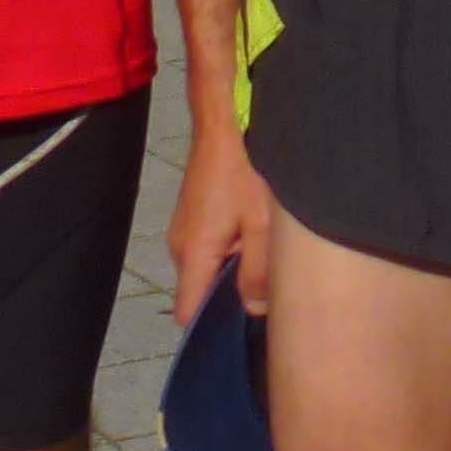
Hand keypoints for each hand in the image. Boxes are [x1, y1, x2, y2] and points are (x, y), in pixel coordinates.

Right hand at [169, 121, 274, 322]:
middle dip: (232, 297)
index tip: (244, 331)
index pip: (188, 314)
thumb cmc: (246, 168)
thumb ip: (258, 272)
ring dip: (235, 269)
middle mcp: (181, 247)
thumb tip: (254, 311)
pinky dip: (232, 249)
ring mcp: (185, 229)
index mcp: (193, 254)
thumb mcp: (263, 223)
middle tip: (270, 292)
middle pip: (202, 291)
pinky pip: (211, 247)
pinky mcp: (194, 215)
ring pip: (209, 268)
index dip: (213, 329)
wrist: (227, 120)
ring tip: (268, 259)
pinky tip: (259, 235)